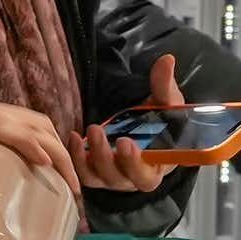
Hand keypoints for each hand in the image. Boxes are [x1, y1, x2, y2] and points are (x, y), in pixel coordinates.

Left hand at [73, 53, 183, 196]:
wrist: (144, 127)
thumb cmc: (160, 120)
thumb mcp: (166, 102)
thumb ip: (165, 85)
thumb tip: (167, 60)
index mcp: (156, 168)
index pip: (146, 176)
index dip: (135, 163)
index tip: (126, 142)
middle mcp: (133, 178)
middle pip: (119, 178)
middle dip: (105, 156)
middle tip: (97, 131)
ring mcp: (113, 178)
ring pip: (98, 176)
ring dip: (87, 157)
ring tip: (85, 131)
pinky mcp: (95, 173)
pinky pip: (83, 172)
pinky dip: (76, 157)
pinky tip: (73, 136)